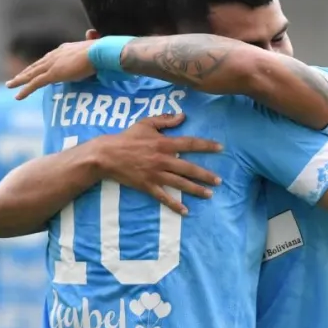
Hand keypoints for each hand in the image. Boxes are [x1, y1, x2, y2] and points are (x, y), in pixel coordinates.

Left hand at [7, 40, 96, 99]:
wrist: (99, 52)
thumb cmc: (102, 52)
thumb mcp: (95, 48)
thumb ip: (92, 42)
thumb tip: (94, 35)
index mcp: (64, 49)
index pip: (49, 58)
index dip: (41, 64)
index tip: (35, 68)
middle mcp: (55, 55)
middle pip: (36, 65)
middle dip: (26, 71)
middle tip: (15, 78)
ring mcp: (52, 65)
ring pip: (31, 74)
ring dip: (20, 80)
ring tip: (10, 85)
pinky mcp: (52, 74)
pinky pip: (35, 83)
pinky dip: (25, 90)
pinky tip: (17, 96)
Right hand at [88, 114, 221, 214]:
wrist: (107, 155)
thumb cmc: (127, 138)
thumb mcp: (146, 124)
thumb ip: (165, 120)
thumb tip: (182, 116)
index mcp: (164, 144)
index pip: (190, 144)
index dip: (206, 146)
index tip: (220, 148)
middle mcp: (163, 160)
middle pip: (189, 168)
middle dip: (205, 175)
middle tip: (219, 180)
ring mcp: (155, 174)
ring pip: (180, 183)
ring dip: (196, 190)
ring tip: (210, 194)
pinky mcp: (147, 186)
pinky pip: (164, 197)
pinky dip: (174, 205)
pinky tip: (185, 211)